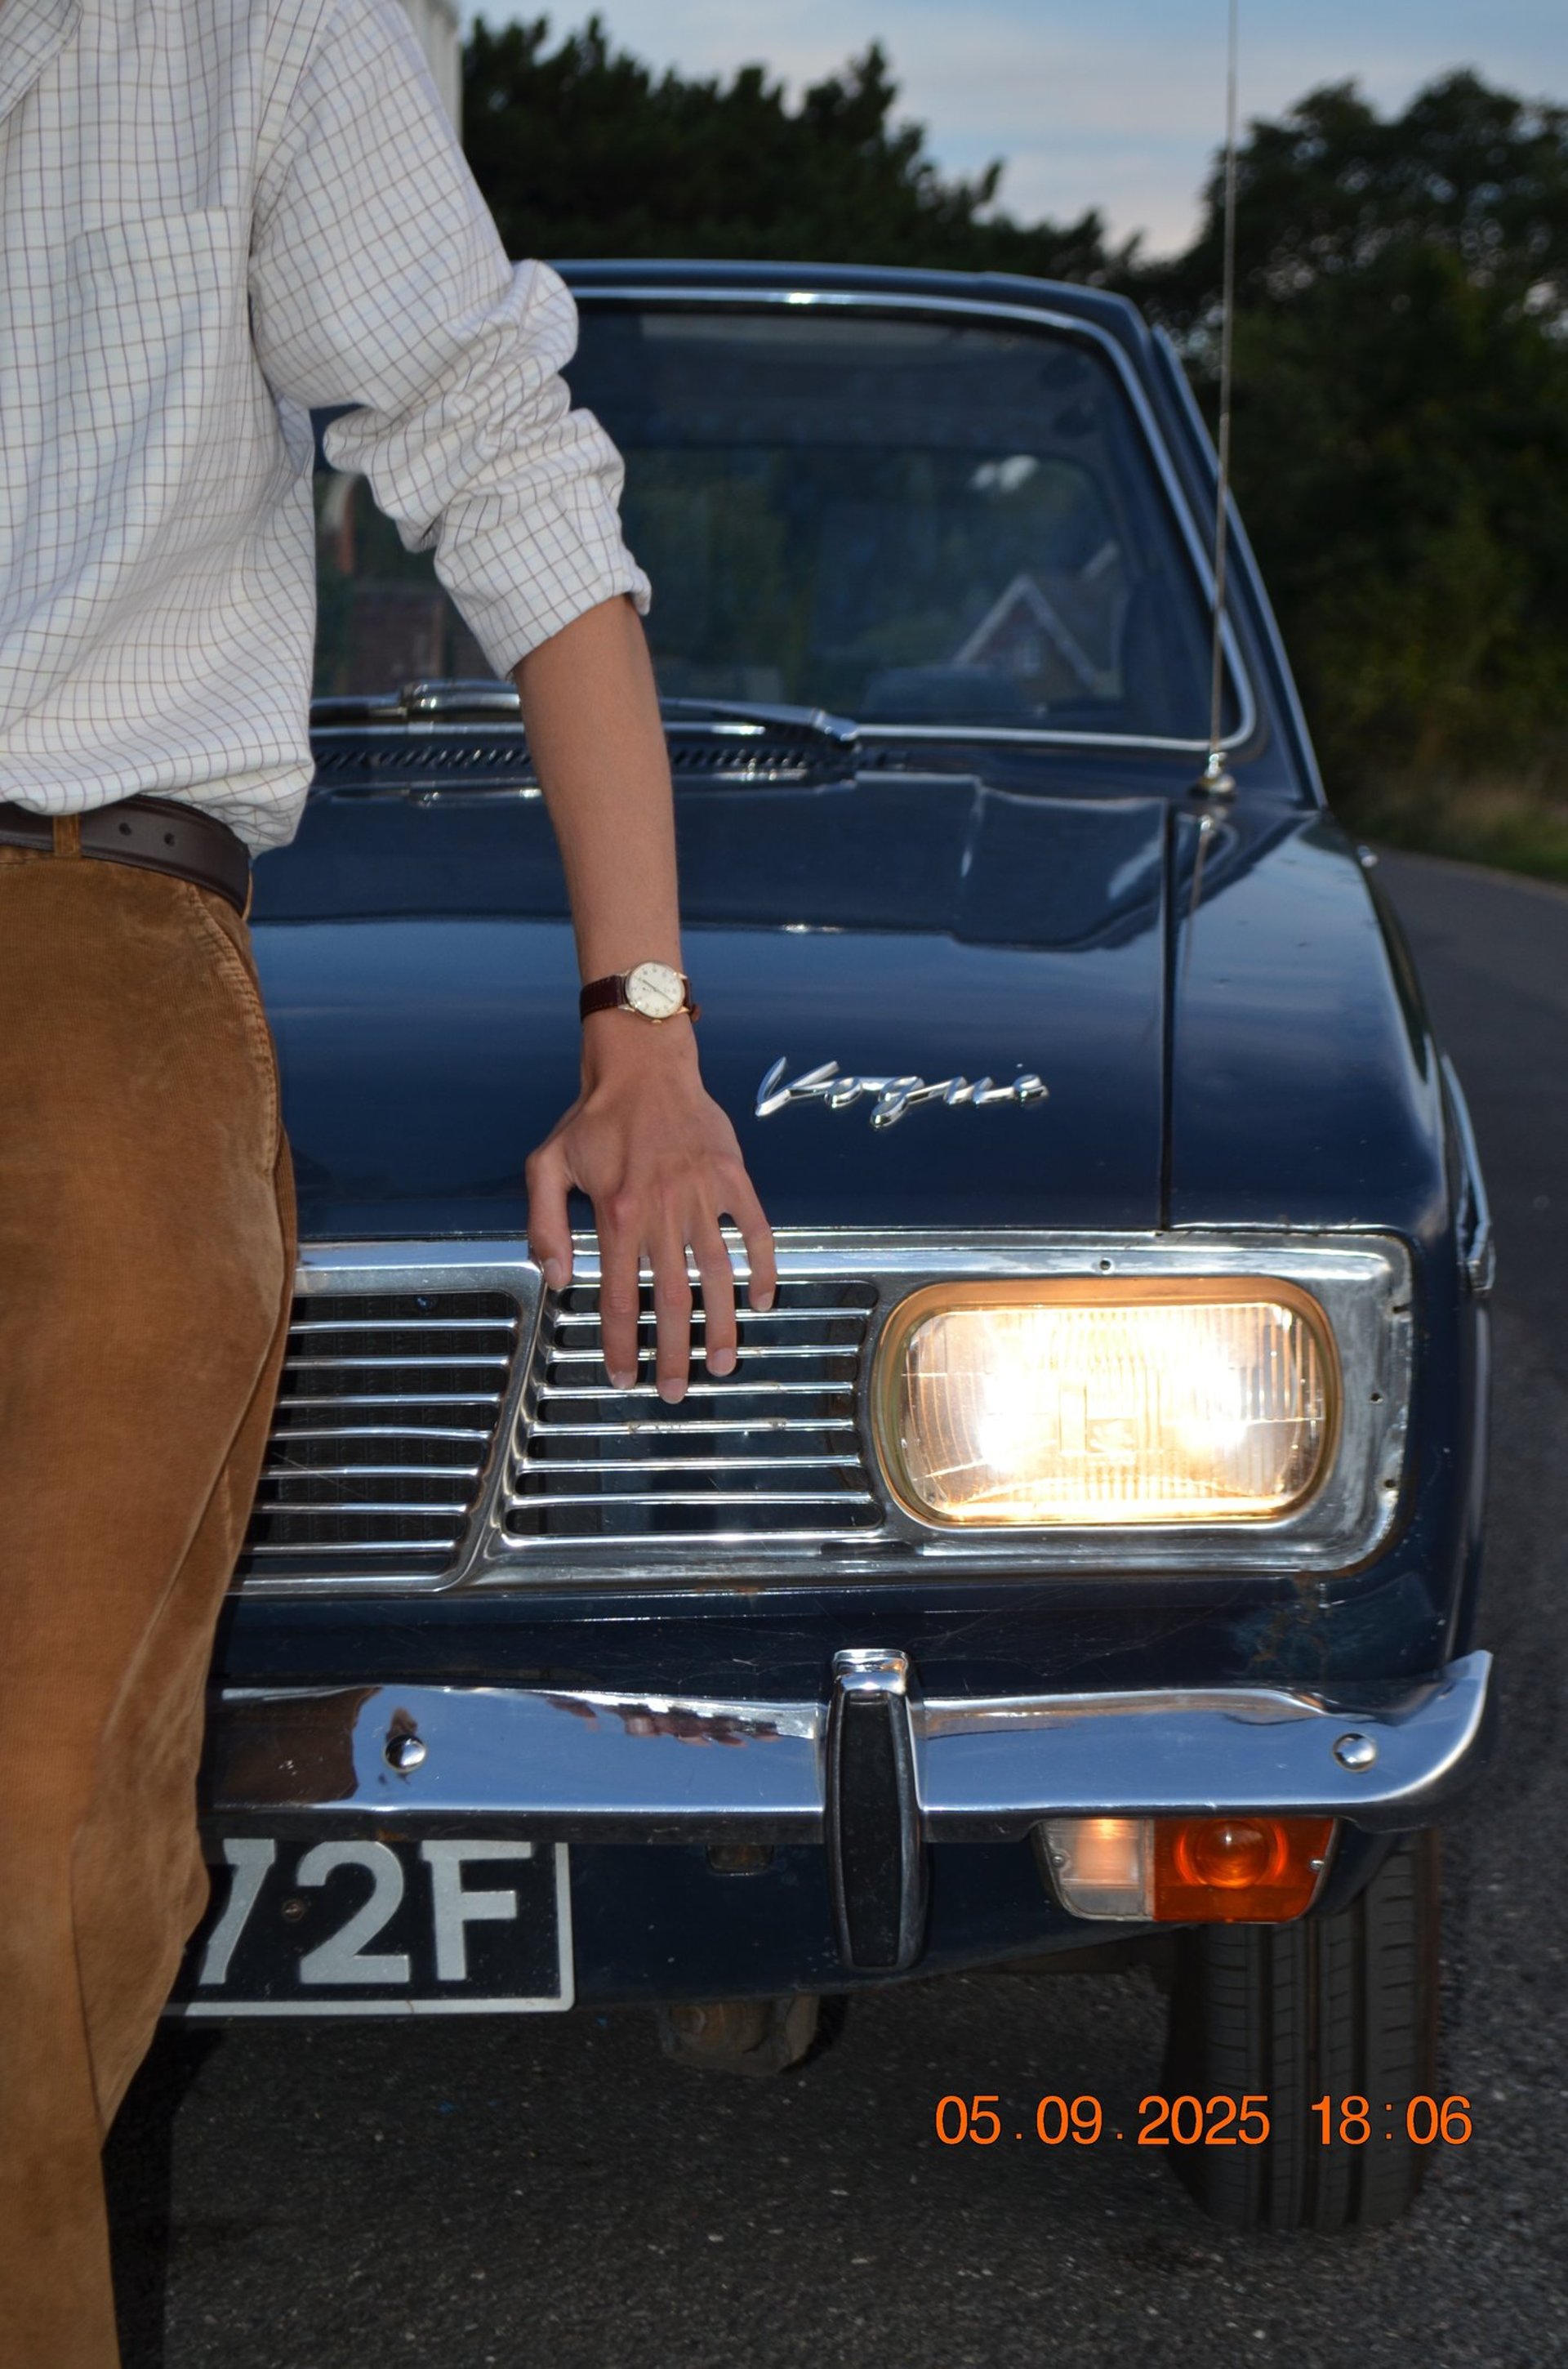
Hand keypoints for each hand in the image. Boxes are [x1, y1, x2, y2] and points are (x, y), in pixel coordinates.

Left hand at [524, 1016, 776, 1401]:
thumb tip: (557, 1280)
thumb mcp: (546, 1165)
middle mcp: (662, 1212)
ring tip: (724, 1363)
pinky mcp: (733, 1177)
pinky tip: (761, 1300)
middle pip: (671, 1300)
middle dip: (674, 1354)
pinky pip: (755, 1231)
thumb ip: (544, 1225)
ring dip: (723, 1325)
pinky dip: (762, 1267)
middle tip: (674, 1392)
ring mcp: (703, 1195)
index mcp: (616, 1215)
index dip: (619, 1344)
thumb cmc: (593, 1118)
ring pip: (717, 1275)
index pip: (616, 1297)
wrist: (643, 1063)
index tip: (622, 1379)